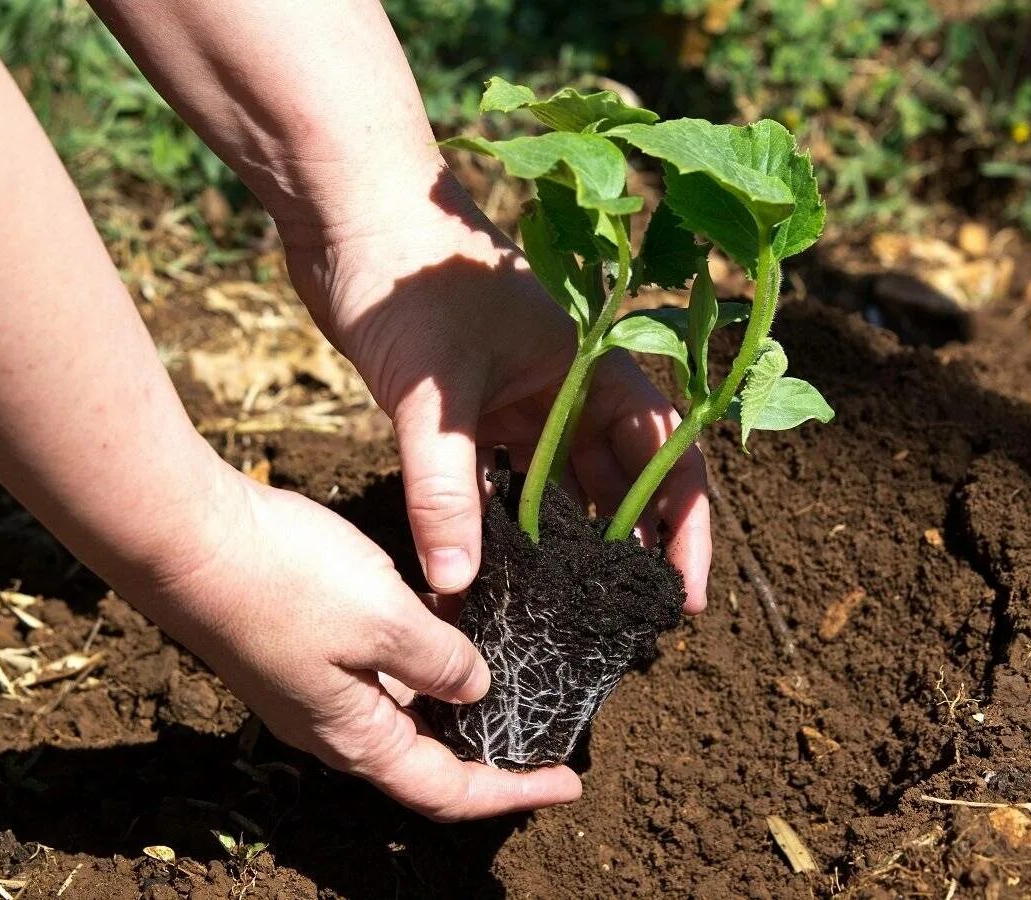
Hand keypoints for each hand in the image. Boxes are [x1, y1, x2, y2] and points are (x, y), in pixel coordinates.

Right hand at [137, 467, 581, 820]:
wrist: (187, 537)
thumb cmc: (286, 582)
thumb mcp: (386, 622)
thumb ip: (441, 662)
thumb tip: (476, 689)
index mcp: (357, 737)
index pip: (448, 790)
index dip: (512, 792)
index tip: (568, 783)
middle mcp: (336, 726)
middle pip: (427, 759)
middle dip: (489, 751)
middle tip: (545, 730)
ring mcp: (316, 688)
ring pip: (406, 711)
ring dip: (458, 698)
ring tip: (512, 673)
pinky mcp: (306, 649)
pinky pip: (380, 671)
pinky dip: (423, 657)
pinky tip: (451, 620)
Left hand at [282, 171, 711, 608]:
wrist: (346, 210)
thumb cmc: (410, 278)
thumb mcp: (435, 390)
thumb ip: (445, 488)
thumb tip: (458, 584)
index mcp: (594, 367)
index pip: (665, 454)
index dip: (684, 526)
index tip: (684, 594)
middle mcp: (568, 388)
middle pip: (617, 480)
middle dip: (626, 549)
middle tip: (625, 621)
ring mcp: (518, 399)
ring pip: (556, 486)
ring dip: (561, 545)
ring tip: (564, 611)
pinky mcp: (469, 411)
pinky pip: (497, 480)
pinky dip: (497, 525)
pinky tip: (492, 573)